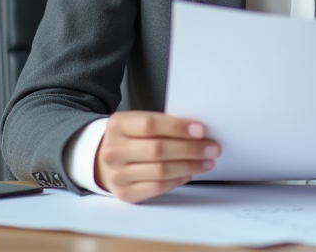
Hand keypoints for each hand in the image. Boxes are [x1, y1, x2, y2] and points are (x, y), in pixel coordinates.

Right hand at [95, 111, 221, 202]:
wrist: (104, 160)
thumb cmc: (130, 138)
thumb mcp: (138, 122)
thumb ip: (162, 124)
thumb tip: (197, 131)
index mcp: (118, 125)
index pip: (150, 125)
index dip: (178, 128)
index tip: (200, 130)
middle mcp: (114, 151)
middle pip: (157, 149)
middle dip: (190, 149)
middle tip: (211, 148)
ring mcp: (117, 174)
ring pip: (160, 171)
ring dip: (189, 166)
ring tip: (206, 162)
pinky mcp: (124, 193)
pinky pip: (156, 188)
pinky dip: (177, 181)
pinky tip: (189, 174)